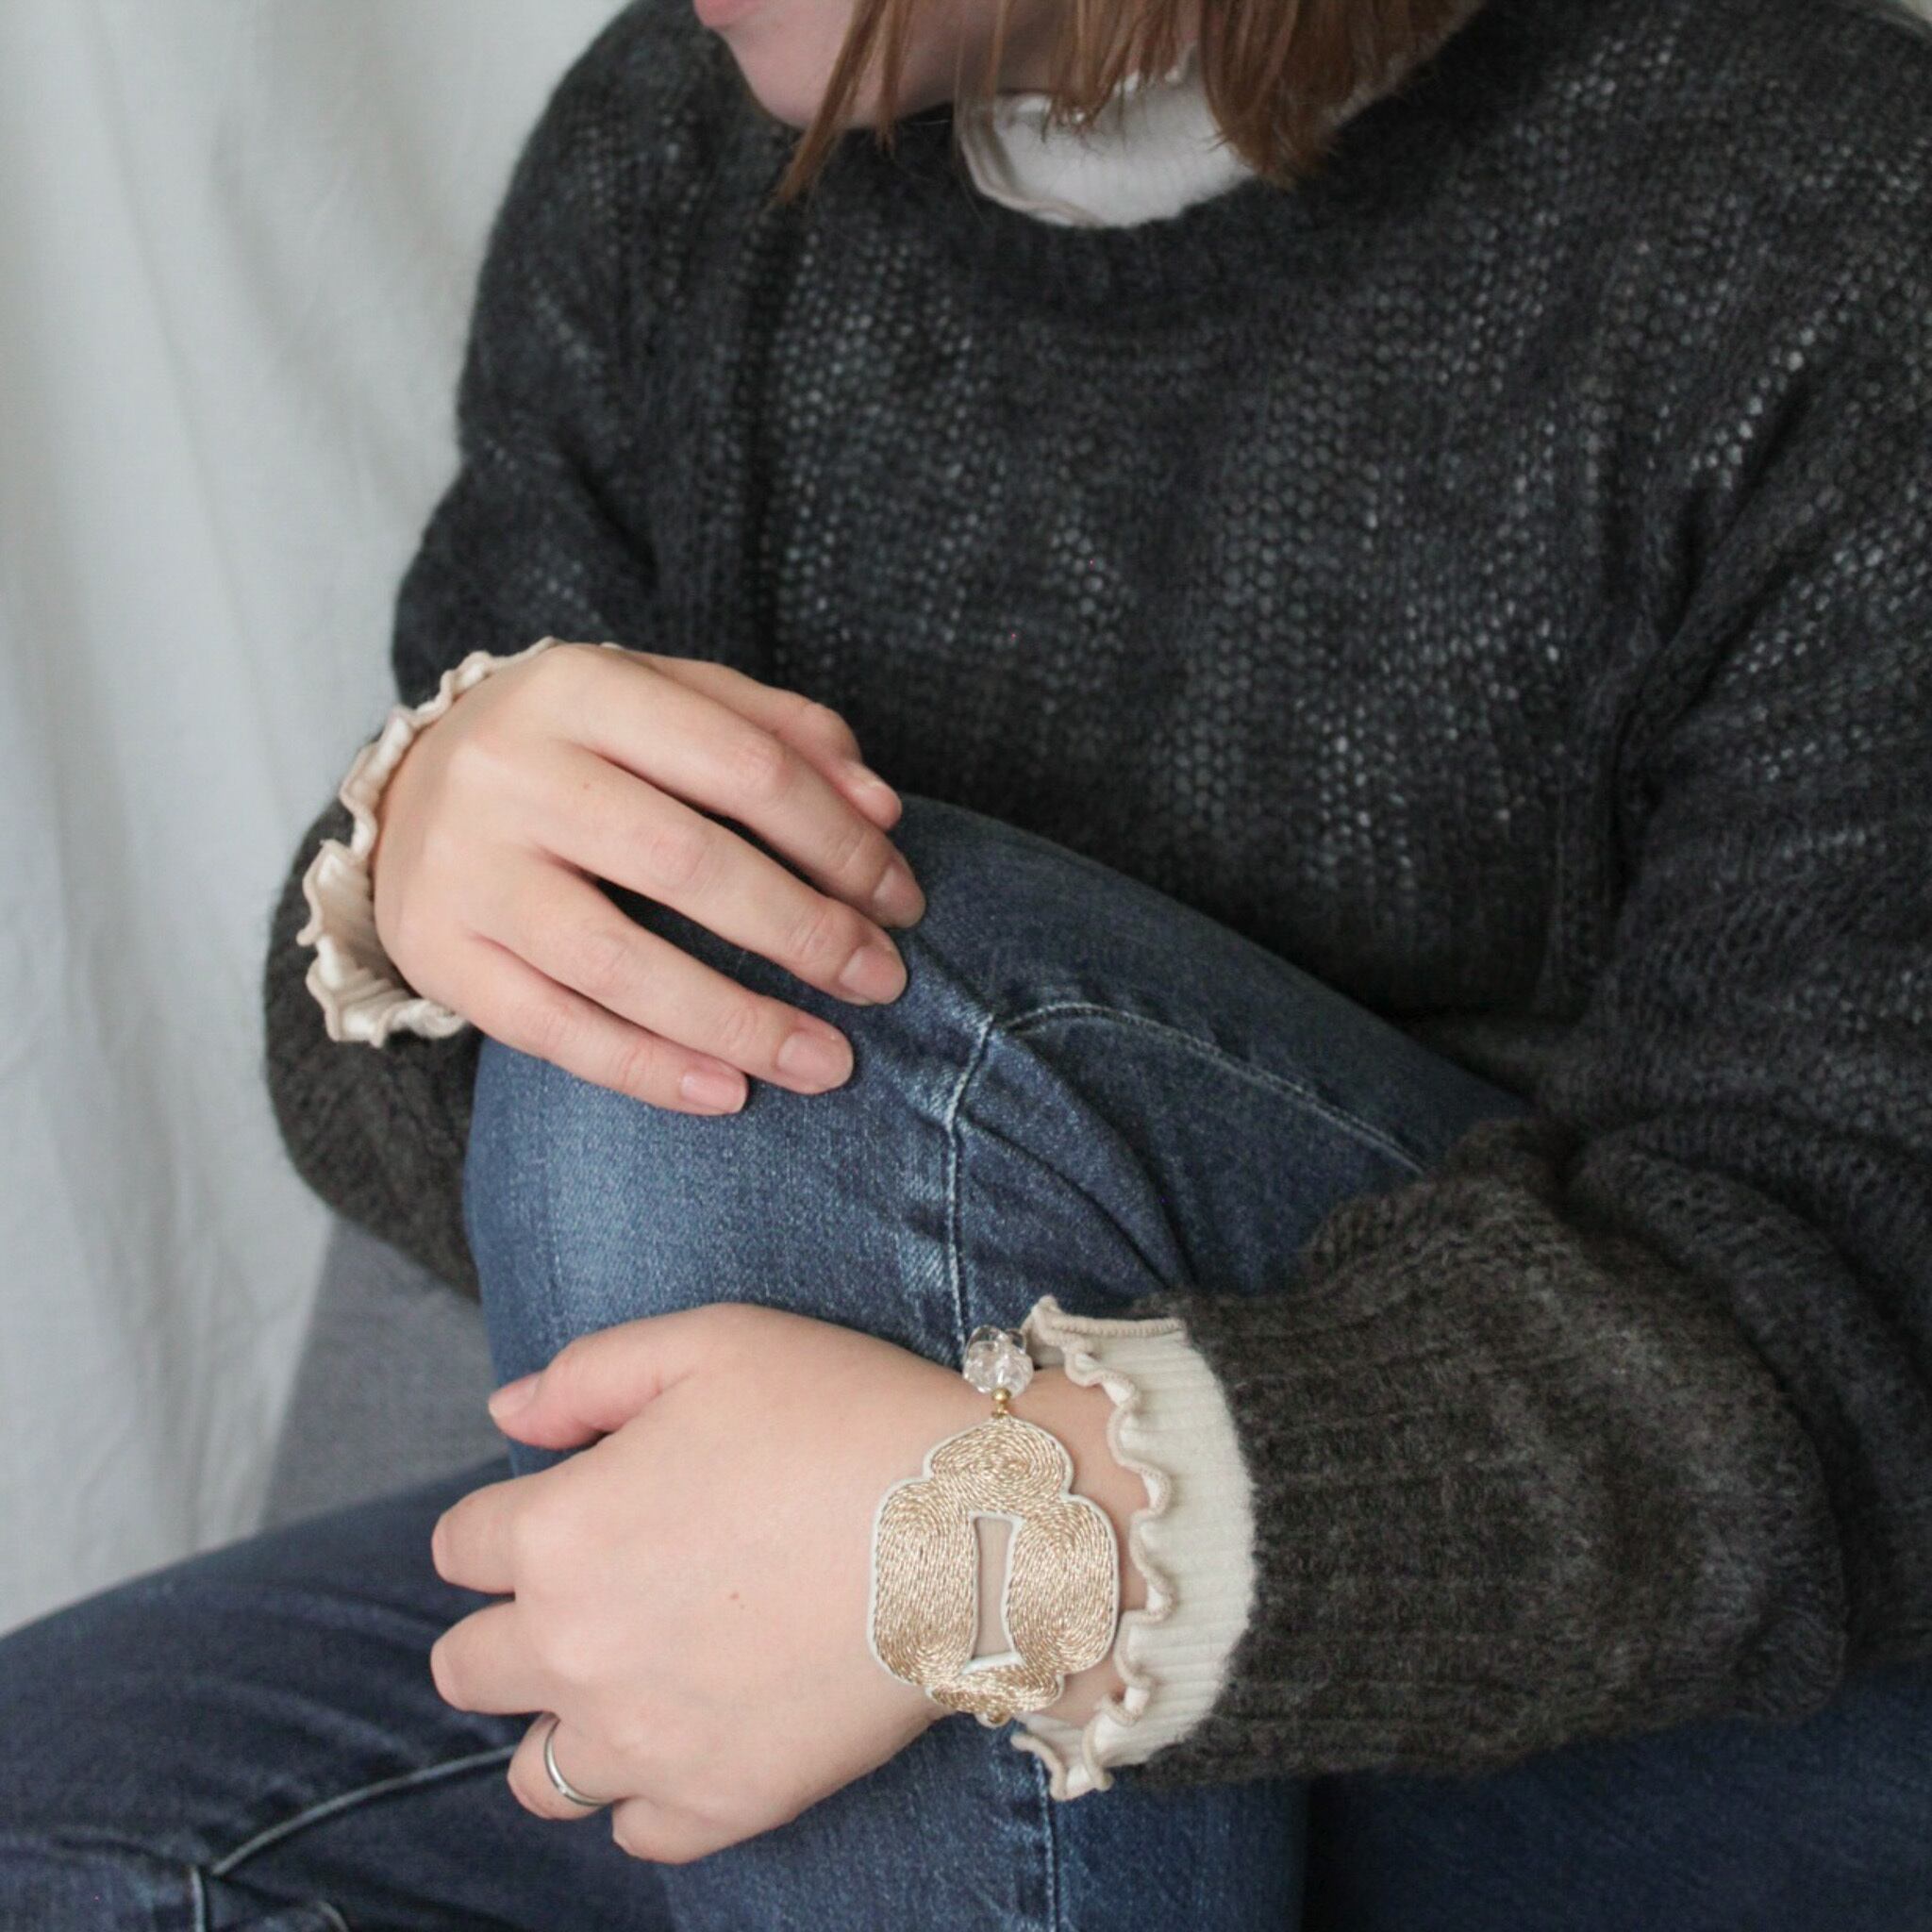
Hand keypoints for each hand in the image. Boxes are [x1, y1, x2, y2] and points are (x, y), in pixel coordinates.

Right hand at [370, 644, 926, 1113]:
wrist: (407, 795)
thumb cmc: (578, 749)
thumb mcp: (668, 702)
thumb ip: (777, 735)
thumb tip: (880, 809)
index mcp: (581, 687)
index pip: (743, 765)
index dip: (839, 841)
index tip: (900, 901)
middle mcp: (511, 771)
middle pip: (687, 864)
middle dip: (805, 933)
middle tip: (882, 981)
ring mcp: (465, 868)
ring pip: (620, 964)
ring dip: (740, 1023)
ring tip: (828, 1062)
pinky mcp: (439, 954)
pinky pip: (553, 1030)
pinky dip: (648, 1070)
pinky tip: (727, 1093)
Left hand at [428, 1305, 1144, 1863]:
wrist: (975, 1523)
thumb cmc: (843, 1415)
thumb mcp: (711, 1342)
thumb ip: (585, 1375)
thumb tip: (505, 1418)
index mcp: (559, 1534)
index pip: (458, 1547)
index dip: (510, 1518)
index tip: (574, 1504)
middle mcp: (576, 1651)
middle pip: (466, 1670)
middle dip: (511, 1626)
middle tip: (597, 1591)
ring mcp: (647, 1742)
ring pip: (536, 1774)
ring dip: (563, 1724)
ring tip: (634, 1676)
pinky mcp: (724, 1801)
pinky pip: (636, 1833)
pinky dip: (649, 1792)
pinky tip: (695, 1730)